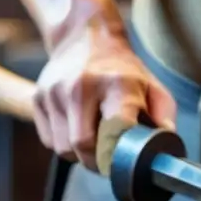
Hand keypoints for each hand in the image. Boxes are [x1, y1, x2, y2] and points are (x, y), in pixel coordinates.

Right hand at [34, 22, 175, 170]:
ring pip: (63, 149)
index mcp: (116, 84)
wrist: (86, 37)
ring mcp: (55, 92)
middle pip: (82, 146)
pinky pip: (49, 141)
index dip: (118, 154)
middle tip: (108, 160)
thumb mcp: (152, 87)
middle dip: (96, 162)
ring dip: (79, 155)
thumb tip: (161, 151)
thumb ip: (163, 117)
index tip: (124, 161)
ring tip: (94, 141)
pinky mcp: (38, 99)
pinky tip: (77, 129)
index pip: (113, 131)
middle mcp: (81, 86)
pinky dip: (64, 144)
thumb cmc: (123, 69)